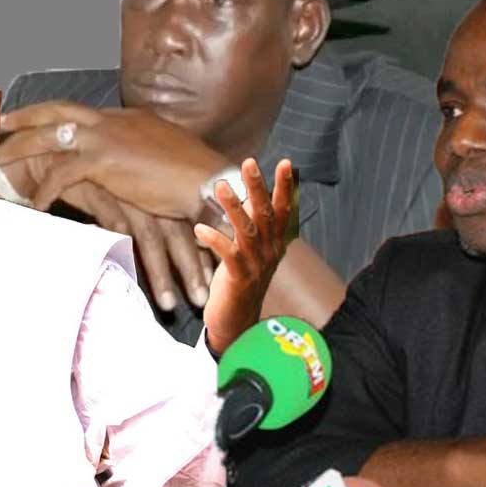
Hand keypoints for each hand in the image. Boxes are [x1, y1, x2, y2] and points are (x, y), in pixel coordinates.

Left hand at [0, 101, 230, 218]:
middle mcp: (113, 121)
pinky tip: (35, 204)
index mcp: (127, 118)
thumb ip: (143, 153)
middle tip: (0, 122)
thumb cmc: (195, 175)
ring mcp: (107, 138)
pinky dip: (45, 189)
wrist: (210, 181)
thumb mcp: (164, 154)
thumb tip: (134, 165)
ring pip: (50, 137)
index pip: (81, 111)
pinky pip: (62, 173)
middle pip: (58, 111)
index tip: (34, 121)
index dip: (54, 116)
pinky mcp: (104, 162)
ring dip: (21, 149)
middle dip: (26, 116)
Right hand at [2, 162, 213, 309]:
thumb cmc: (83, 168)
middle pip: (176, 226)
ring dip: (162, 271)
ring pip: (150, 232)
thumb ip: (138, 207)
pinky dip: (125, 253)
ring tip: (172, 304)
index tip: (212, 278)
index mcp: (154, 176)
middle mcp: (143, 178)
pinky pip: (115, 225)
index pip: (187, 216)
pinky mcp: (94, 186)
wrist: (39, 140)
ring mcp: (120, 182)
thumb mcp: (117, 185)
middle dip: (191, 265)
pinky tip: (131, 279)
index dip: (199, 247)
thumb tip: (160, 239)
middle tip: (202, 300)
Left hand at [195, 157, 294, 351]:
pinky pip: (228, 255)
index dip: (285, 187)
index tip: (285, 163)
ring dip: (234, 207)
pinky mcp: (239, 280)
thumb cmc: (243, 281)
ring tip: (220, 186)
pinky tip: (199, 229)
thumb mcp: (252, 250)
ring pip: (248, 231)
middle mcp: (269, 252)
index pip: (284, 210)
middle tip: (249, 163)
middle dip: (258, 187)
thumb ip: (255, 223)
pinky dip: (214, 240)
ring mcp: (256, 266)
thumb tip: (255, 194)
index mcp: (275, 243)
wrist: (239, 324)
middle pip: (266, 214)